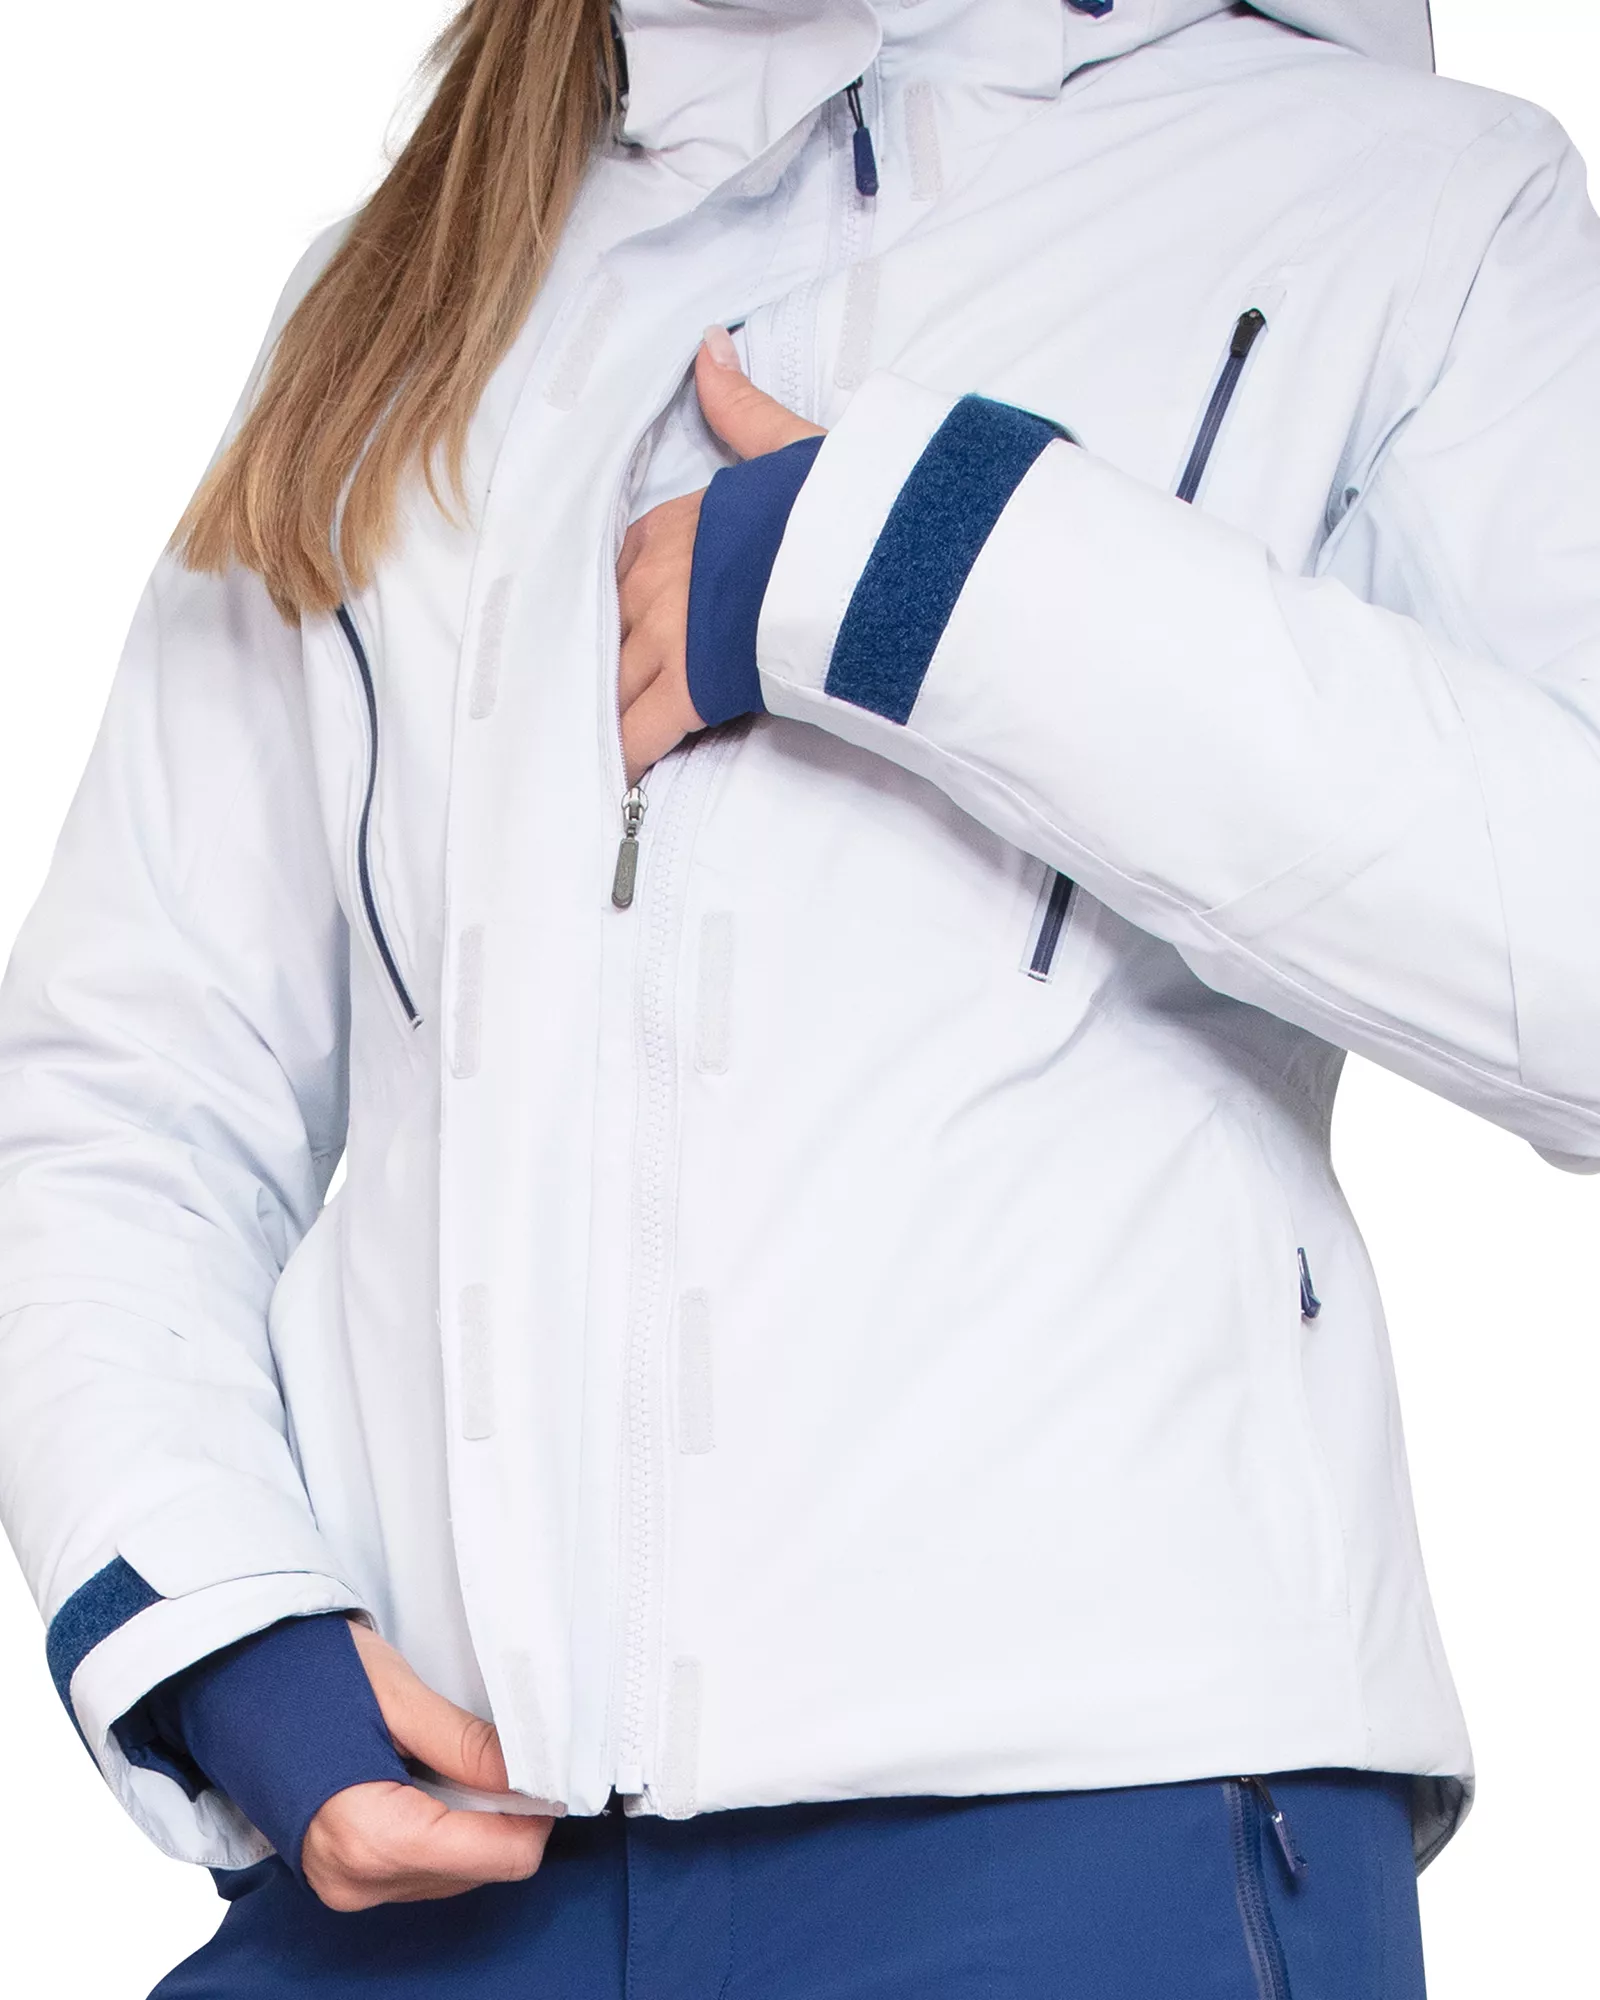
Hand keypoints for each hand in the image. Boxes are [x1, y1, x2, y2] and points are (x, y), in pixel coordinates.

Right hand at [300, 1623, 552, 1911]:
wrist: (229, 1679)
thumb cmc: (305, 1675)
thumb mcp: (399, 1697)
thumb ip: (469, 1745)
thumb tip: (537, 1774)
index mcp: (372, 1836)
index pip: (502, 1857)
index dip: (536, 1810)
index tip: (546, 1763)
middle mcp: (356, 1879)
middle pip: (482, 1868)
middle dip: (502, 1812)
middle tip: (494, 1747)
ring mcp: (345, 1885)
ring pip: (455, 1872)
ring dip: (472, 1819)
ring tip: (447, 1755)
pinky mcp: (341, 1877)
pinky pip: (421, 1867)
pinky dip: (442, 1826)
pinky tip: (425, 1776)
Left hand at [617, 325, 823, 784]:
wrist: (862, 551)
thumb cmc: (835, 503)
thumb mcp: (788, 443)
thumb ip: (740, 407)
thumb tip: (708, 346)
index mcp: (673, 523)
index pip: (617, 567)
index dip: (611, 602)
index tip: (605, 626)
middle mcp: (654, 579)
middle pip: (601, 629)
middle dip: (587, 664)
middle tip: (562, 700)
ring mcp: (666, 635)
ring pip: (608, 683)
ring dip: (593, 714)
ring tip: (572, 746)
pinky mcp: (689, 688)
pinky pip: (637, 732)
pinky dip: (619, 759)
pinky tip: (603, 783)